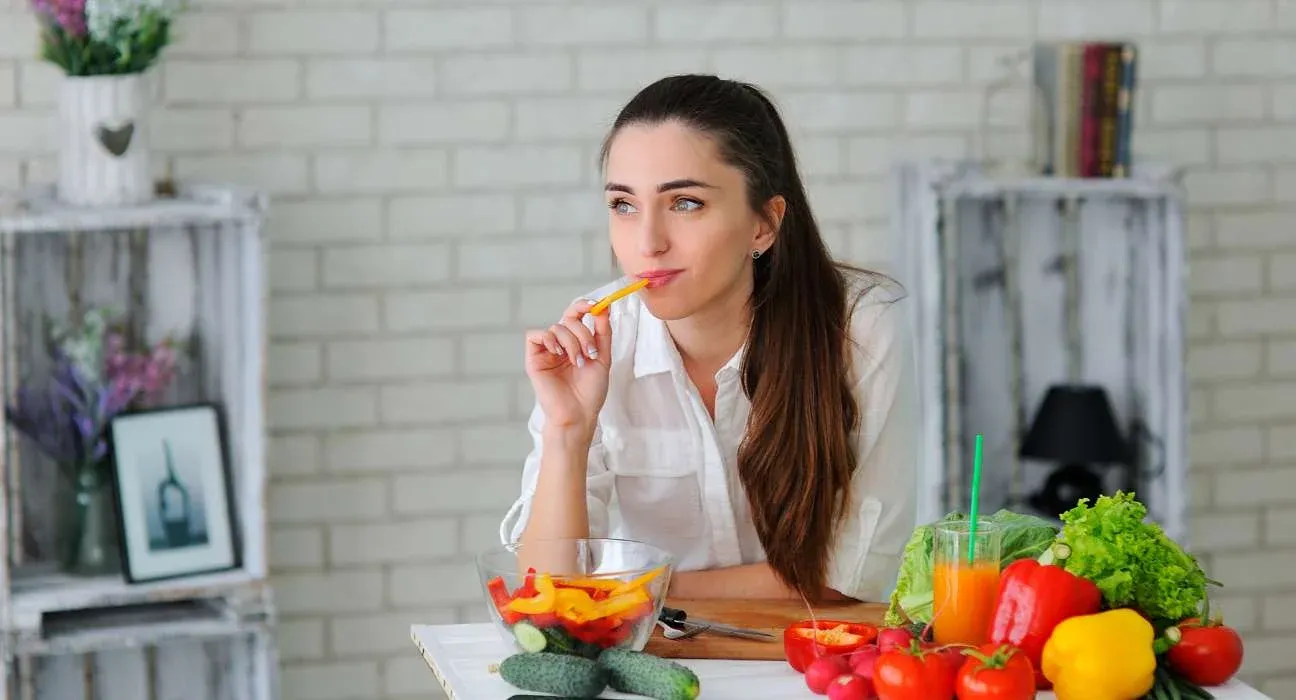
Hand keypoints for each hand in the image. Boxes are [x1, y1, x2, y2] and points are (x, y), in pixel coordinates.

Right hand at [524, 298, 612, 433]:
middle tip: (590, 353)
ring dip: (571, 342)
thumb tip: (604, 307)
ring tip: (578, 362)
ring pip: (556, 327)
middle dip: (583, 333)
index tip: (595, 305)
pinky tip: (558, 353)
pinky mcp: (534, 359)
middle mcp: (560, 344)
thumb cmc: (590, 391)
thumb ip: (603, 332)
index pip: (576, 316)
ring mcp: (547, 351)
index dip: (583, 305)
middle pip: (568, 320)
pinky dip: (549, 339)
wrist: (579, 414)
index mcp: (576, 342)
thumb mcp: (603, 357)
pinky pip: (536, 335)